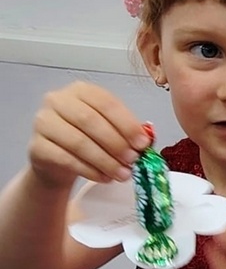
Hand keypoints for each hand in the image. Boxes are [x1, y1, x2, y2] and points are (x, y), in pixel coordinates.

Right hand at [28, 81, 148, 188]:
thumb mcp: (109, 128)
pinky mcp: (37, 146)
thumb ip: (126, 131)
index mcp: (81, 91)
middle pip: (90, 121)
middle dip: (116, 143)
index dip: (127, 124)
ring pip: (78, 142)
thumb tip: (146, 141)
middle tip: (133, 160)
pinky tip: (105, 177)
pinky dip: (90, 170)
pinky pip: (66, 159)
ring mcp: (43, 122)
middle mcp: (58, 101)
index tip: (143, 143)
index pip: (106, 103)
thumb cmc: (88, 138)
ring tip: (123, 174)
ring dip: (105, 161)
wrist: (57, 159)